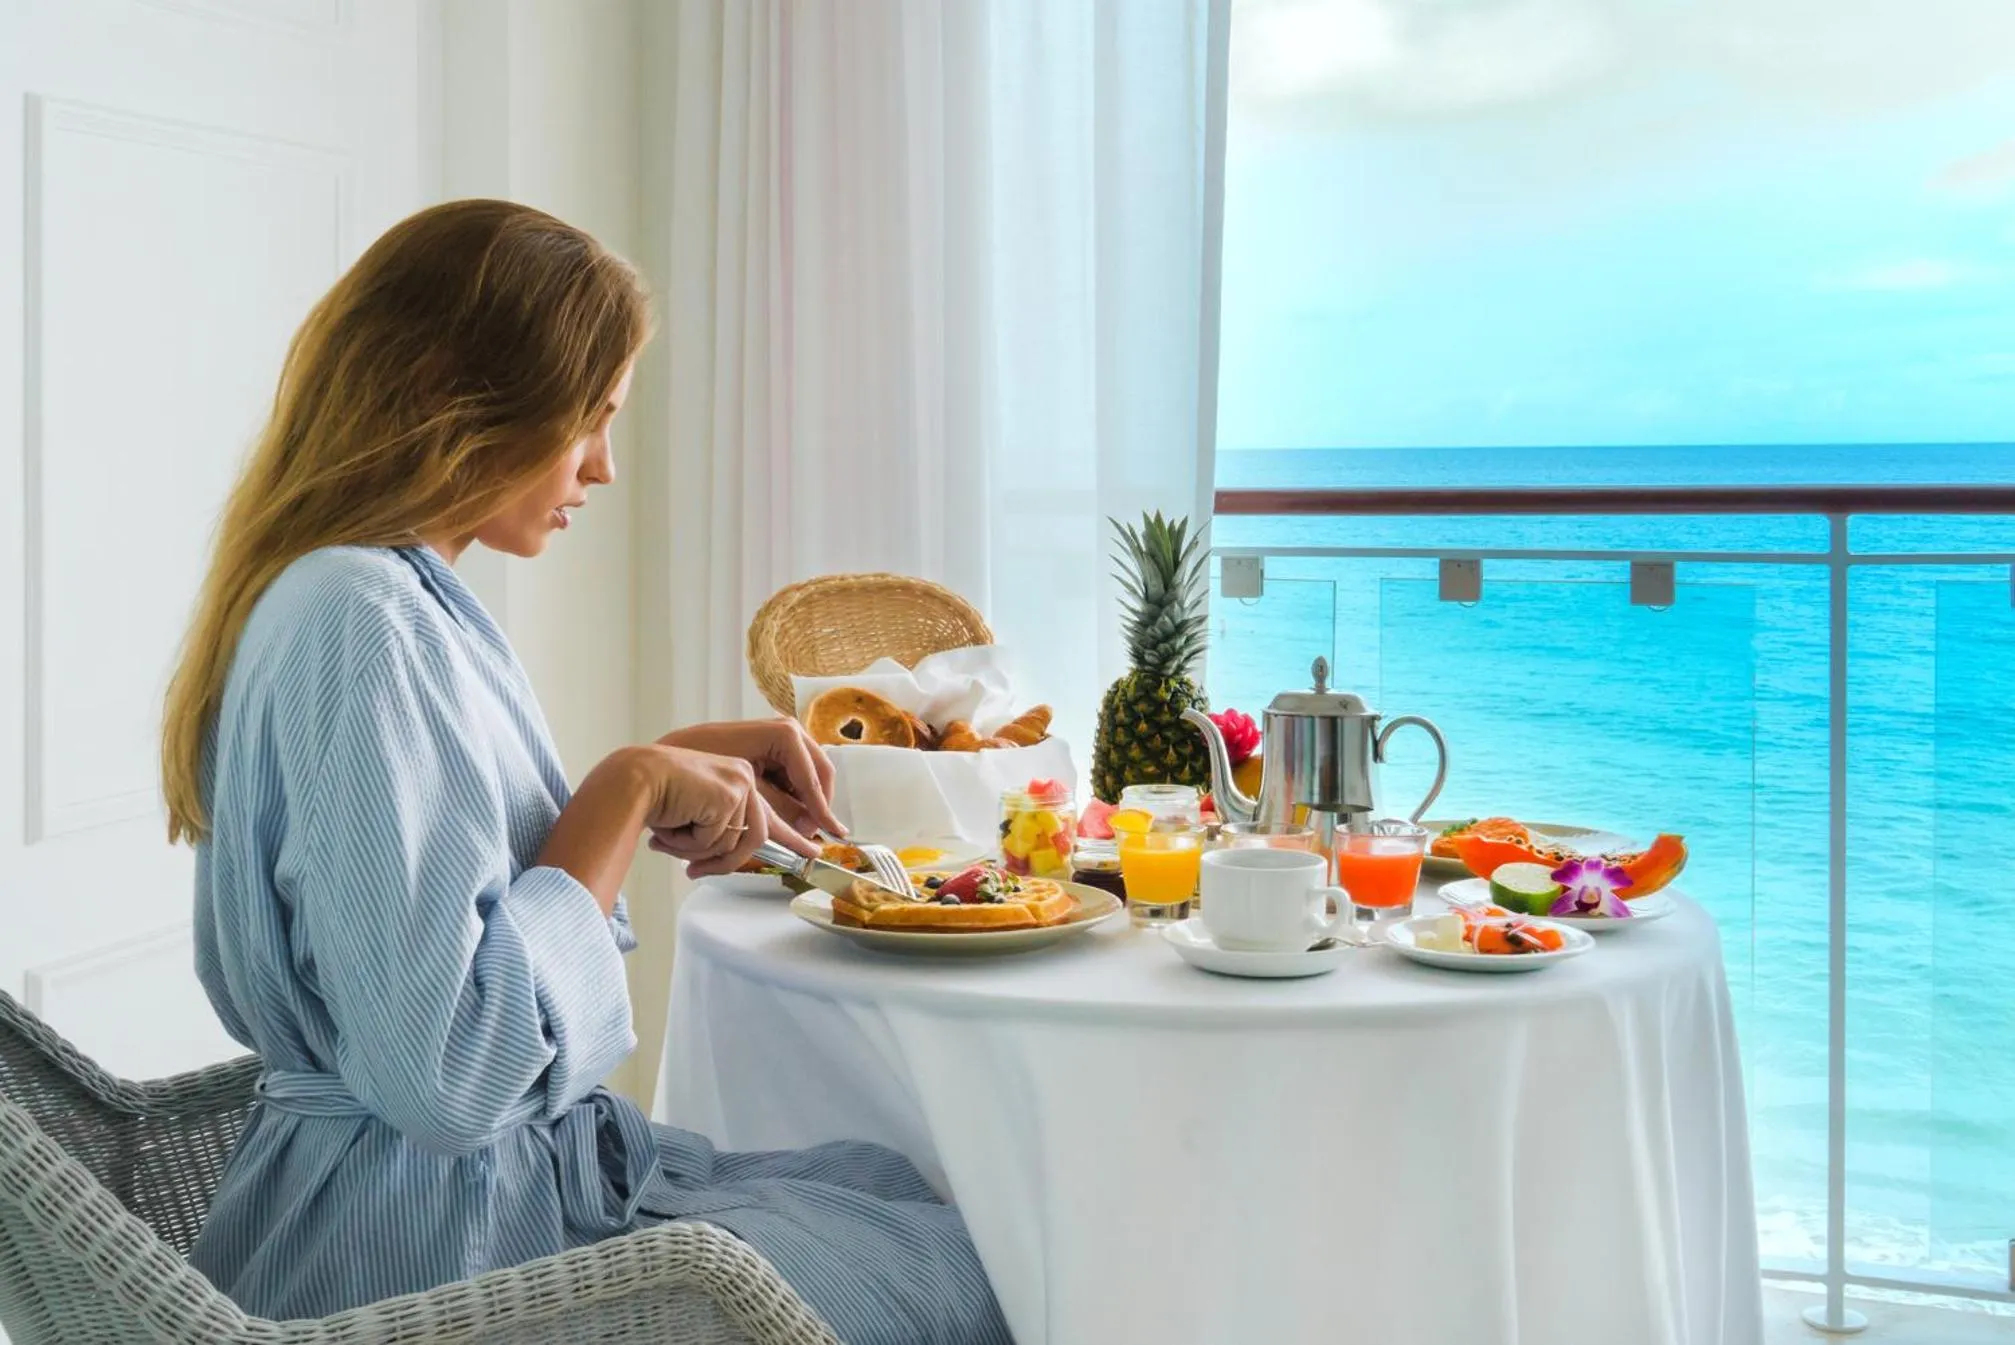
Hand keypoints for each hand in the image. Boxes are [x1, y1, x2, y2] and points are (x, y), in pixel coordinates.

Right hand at [631, 745, 819, 877]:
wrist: (630, 781)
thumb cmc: (655, 801)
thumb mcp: (698, 819)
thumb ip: (721, 833)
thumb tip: (736, 858)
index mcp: (739, 779)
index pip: (765, 819)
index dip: (792, 839)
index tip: (810, 851)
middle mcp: (744, 775)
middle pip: (754, 837)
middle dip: (723, 863)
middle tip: (692, 873)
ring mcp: (740, 782)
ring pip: (738, 842)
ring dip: (701, 852)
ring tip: (670, 842)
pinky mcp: (730, 792)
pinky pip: (719, 839)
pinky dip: (693, 843)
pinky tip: (672, 827)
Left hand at [655, 718, 845, 840]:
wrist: (662, 762)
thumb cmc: (699, 770)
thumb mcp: (745, 792)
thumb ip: (780, 809)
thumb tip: (808, 826)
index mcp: (785, 735)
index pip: (814, 779)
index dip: (822, 811)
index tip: (832, 834)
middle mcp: (787, 730)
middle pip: (818, 775)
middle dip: (817, 807)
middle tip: (814, 836)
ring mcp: (780, 737)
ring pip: (807, 777)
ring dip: (804, 804)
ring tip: (799, 833)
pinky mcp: (770, 748)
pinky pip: (791, 776)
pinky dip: (790, 797)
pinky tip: (784, 818)